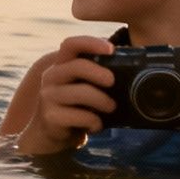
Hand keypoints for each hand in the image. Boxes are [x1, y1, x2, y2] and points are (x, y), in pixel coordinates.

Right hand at [17, 36, 117, 154]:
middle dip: (100, 73)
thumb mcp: (83, 87)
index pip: (71, 44)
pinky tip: (95, 125)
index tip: (111, 49)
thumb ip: (96, 76)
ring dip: (102, 101)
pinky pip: (79, 116)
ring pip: (81, 92)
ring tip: (111, 108)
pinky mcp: (50, 116)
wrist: (49, 135)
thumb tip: (131, 69)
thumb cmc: (74, 108)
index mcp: (61, 65)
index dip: (91, 43)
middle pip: (77, 65)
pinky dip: (94, 122)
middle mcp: (51, 77)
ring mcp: (48, 96)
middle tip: (113, 82)